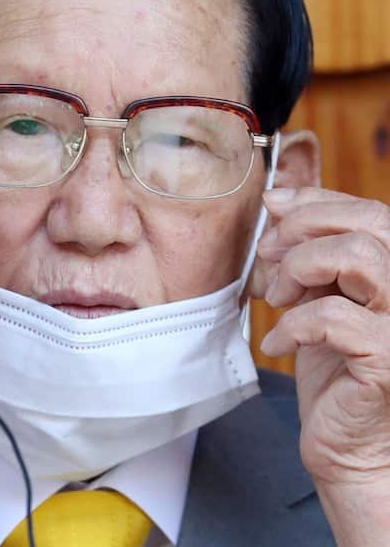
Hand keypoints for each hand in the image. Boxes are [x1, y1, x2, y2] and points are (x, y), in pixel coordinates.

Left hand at [254, 187, 389, 488]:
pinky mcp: (389, 361)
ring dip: (301, 268)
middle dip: (304, 228)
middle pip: (372, 224)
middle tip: (270, 255)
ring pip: (359, 257)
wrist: (351, 447)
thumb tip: (280, 200)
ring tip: (279, 297)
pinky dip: (293, 324)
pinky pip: (334, 317)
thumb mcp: (322, 297)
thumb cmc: (337, 372)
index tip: (274, 209)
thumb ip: (314, 253)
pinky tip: (279, 342)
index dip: (317, 201)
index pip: (374, 212)